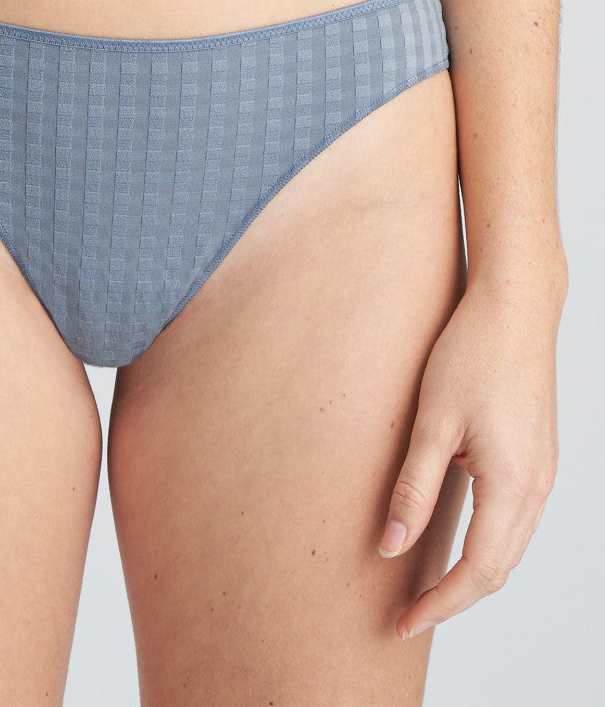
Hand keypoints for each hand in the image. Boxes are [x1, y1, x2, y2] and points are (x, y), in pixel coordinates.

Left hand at [377, 276, 562, 639]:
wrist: (515, 310)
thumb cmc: (470, 355)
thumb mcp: (433, 422)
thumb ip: (413, 488)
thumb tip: (390, 546)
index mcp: (513, 484)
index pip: (476, 572)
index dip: (439, 604)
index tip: (402, 624)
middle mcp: (537, 487)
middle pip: (498, 569)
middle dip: (454, 599)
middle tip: (406, 614)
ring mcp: (543, 473)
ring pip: (510, 548)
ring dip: (470, 575)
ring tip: (423, 586)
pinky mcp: (537, 457)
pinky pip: (515, 521)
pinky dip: (486, 545)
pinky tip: (452, 540)